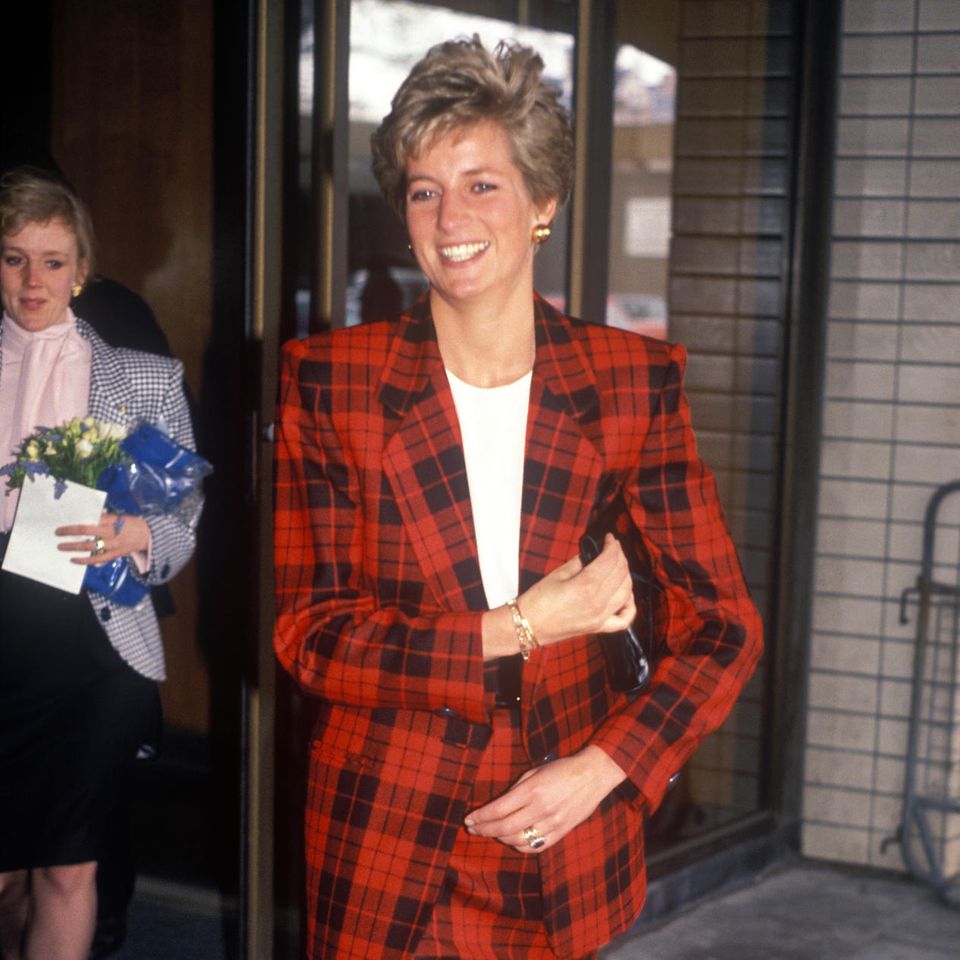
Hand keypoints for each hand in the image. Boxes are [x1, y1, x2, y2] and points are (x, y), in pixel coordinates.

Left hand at [55, 513, 150, 565]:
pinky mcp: (114, 555)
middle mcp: (111, 533)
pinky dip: (84, 560)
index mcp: (112, 521)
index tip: (64, 526)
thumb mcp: (120, 517)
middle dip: (70, 533)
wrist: (148, 536)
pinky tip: (74, 560)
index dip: (75, 524)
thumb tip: (89, 518)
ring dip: (73, 547)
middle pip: (87, 532)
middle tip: (57, 534)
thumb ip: (104, 518)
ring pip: (89, 547)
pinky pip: (97, 559)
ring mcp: (113, 545)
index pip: (89, 521)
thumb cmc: (132, 524)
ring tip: (61, 547)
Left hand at [463, 746, 626, 853]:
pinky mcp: (561, 832)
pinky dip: (520, 846)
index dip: (481, 816)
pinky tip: (511, 840)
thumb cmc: (562, 768)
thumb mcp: (535, 772)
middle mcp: (541, 808)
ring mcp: (552, 823)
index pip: (499, 809)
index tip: (469, 819)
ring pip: (518, 840)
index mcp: (532, 790)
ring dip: (500, 838)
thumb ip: (516, 790)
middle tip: (473, 829)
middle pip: (504, 827)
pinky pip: (535, 846)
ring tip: (491, 833)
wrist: (593, 775)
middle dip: (485, 829)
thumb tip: (497, 807)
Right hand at [521, 533, 635, 646]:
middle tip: (613, 548)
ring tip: (618, 566)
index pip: (610, 560)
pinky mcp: (599, 627)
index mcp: (586, 585)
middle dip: (620, 557)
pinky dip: (630, 606)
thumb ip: (580, 562)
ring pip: (627, 592)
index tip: (609, 538)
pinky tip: (626, 595)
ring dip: (626, 575)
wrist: (528, 626)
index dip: (612, 545)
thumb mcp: (558, 574)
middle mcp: (598, 602)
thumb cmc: (538, 598)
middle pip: (621, 573)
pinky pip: (624, 619)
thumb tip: (594, 553)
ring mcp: (601, 617)